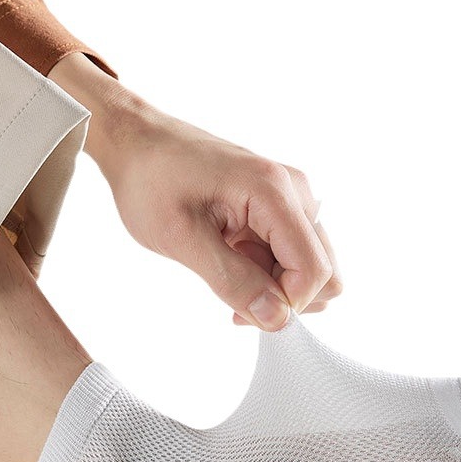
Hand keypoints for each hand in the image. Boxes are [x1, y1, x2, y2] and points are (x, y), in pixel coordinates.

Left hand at [47, 53, 342, 329]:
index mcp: (273, 191)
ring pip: (308, 267)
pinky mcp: (280, 207)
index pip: (314, 269)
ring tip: (225, 266)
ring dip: (272, 284)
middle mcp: (295, 192)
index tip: (241, 311)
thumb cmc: (150, 179)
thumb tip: (277, 319)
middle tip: (231, 292)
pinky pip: (291, 255)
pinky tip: (229, 259)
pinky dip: (265, 271)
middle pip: (323, 271)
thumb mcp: (181, 238)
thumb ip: (232, 280)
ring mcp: (290, 198)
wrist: (137, 142)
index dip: (286, 304)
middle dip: (283, 297)